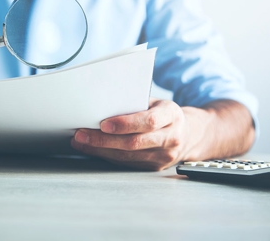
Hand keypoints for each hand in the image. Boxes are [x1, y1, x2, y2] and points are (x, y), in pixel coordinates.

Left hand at [71, 98, 197, 170]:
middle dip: (103, 140)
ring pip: (127, 156)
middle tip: (81, 134)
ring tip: (80, 141)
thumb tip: (101, 103)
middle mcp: (170, 138)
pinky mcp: (154, 167)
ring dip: (100, 150)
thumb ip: (134, 103)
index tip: (103, 123)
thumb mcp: (155, 102)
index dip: (125, 124)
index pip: (149, 121)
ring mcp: (164, 156)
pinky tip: (92, 149)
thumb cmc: (164, 113)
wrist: (188, 135)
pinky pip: (127, 163)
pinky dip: (106, 156)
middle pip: (134, 142)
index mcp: (171, 116)